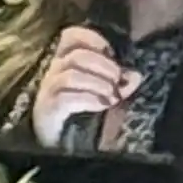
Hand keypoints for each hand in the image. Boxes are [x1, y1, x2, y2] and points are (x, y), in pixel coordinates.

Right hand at [28, 28, 141, 153]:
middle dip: (104, 66)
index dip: (92, 38)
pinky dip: (89, 99)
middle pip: (77, 55)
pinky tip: (102, 105)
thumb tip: (135, 76)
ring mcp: (47, 90)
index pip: (70, 36)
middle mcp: (53, 72)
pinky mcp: (47, 109)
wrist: (56, 146)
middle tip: (119, 82)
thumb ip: (119, 84)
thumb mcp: (102, 94)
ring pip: (72, 75)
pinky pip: (67, 97)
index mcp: (64, 62)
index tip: (110, 52)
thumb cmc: (78, 115)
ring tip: (112, 97)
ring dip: (98, 83)